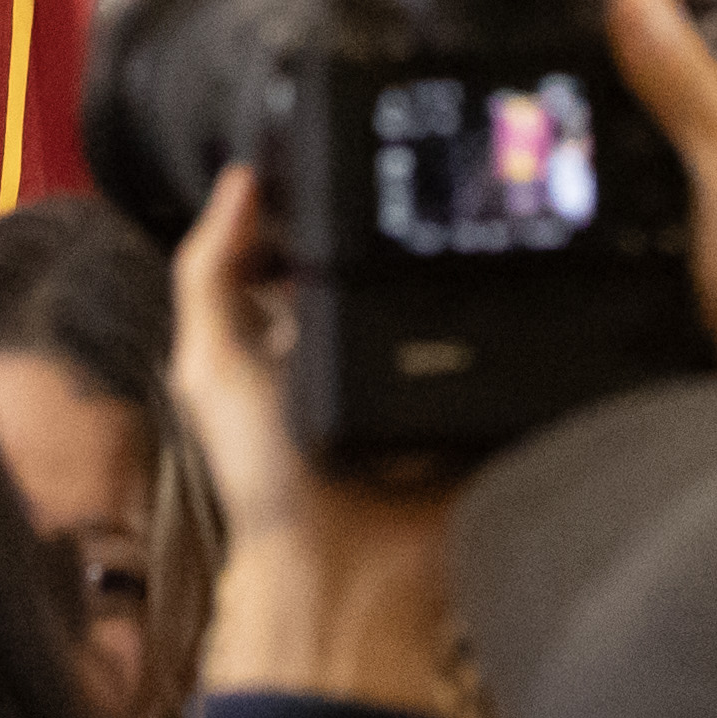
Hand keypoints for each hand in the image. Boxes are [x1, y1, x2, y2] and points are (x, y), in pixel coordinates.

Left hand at [166, 165, 459, 710]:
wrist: (351, 572)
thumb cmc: (265, 483)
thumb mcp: (211, 365)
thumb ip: (210, 272)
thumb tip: (239, 179)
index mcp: (289, 334)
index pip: (315, 245)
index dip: (329, 202)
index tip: (352, 145)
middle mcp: (352, 350)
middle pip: (384, 264)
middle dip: (403, 230)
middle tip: (433, 173)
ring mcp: (416, 378)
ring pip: (448, 300)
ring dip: (460, 274)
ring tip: (471, 226)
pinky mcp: (471, 407)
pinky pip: (498, 352)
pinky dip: (504, 328)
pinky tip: (506, 291)